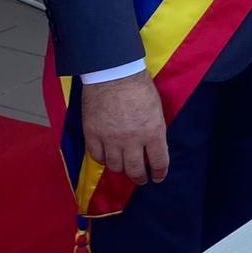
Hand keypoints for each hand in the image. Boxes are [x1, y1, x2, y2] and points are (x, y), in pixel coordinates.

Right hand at [81, 69, 167, 185]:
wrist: (112, 73)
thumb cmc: (138, 87)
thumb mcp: (156, 110)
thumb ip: (155, 130)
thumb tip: (153, 147)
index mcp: (153, 132)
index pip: (158, 162)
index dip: (159, 173)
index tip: (157, 177)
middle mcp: (132, 140)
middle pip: (135, 170)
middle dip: (140, 178)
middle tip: (141, 179)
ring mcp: (110, 139)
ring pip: (115, 166)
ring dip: (121, 169)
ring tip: (123, 168)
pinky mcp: (92, 134)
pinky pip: (97, 156)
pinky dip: (102, 160)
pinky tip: (107, 158)